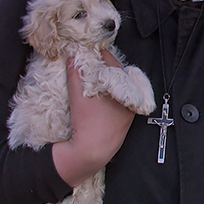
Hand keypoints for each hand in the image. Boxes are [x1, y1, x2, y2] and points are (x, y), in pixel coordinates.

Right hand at [52, 49, 134, 186]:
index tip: (94, 50)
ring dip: (110, 80)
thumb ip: (75, 75)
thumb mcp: (77, 97)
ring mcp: (129, 110)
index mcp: (122, 91)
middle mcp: (130, 100)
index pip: (114, 65)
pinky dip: (113, 94)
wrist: (90, 153)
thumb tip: (73, 57)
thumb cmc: (86, 124)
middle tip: (94, 60)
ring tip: (96, 74)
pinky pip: (122, 100)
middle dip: (106, 67)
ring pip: (121, 88)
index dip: (103, 56)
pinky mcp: (126, 121)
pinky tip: (101, 93)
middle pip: (119, 76)